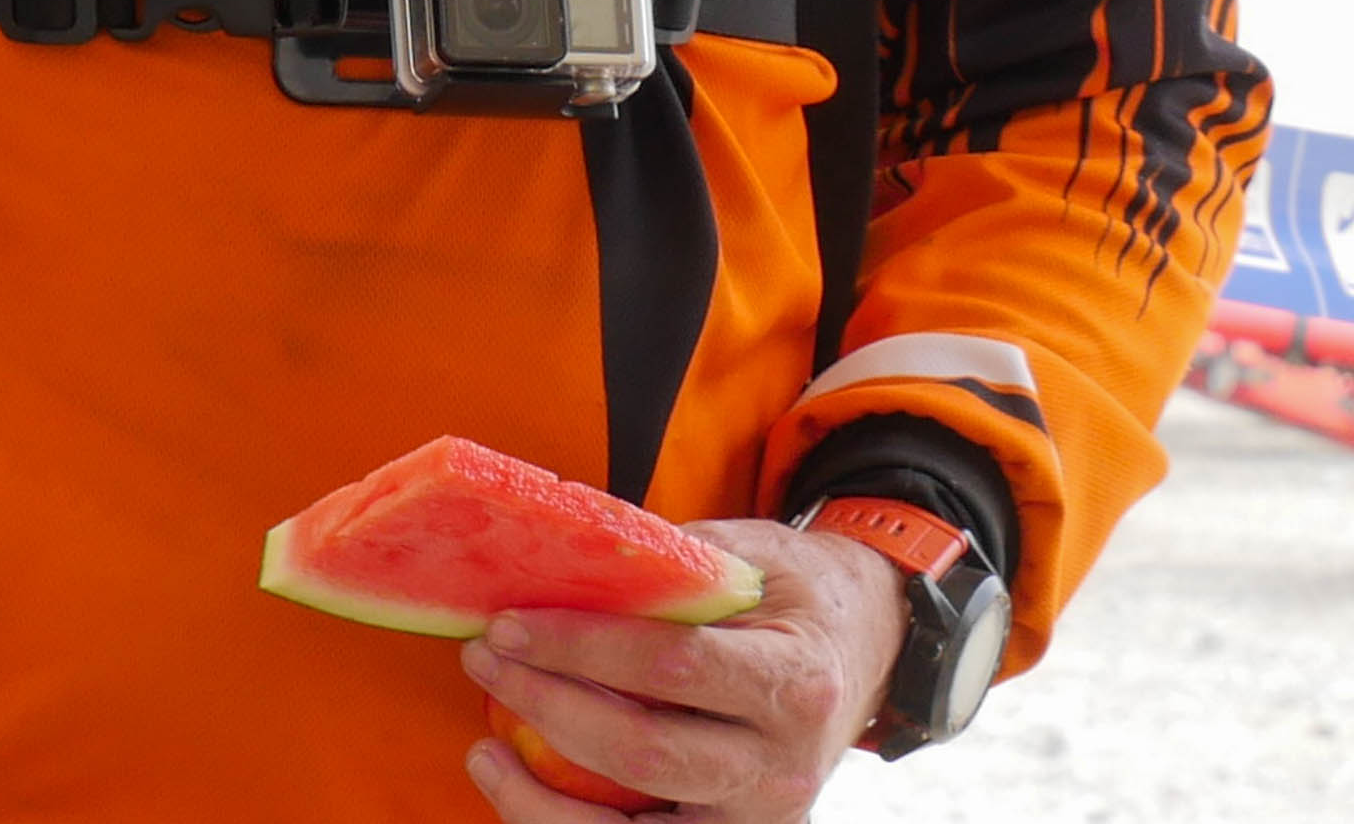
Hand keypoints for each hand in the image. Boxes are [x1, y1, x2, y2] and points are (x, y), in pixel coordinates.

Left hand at [463, 516, 901, 821]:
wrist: (868, 647)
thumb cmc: (800, 595)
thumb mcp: (755, 555)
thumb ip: (672, 565)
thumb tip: (563, 560)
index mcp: (795, 683)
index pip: (673, 667)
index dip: (583, 647)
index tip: (512, 623)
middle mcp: (781, 766)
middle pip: (645, 753)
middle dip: (549, 707)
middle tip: (486, 660)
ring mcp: (757, 818)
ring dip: (541, 798)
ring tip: (484, 749)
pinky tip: (521, 789)